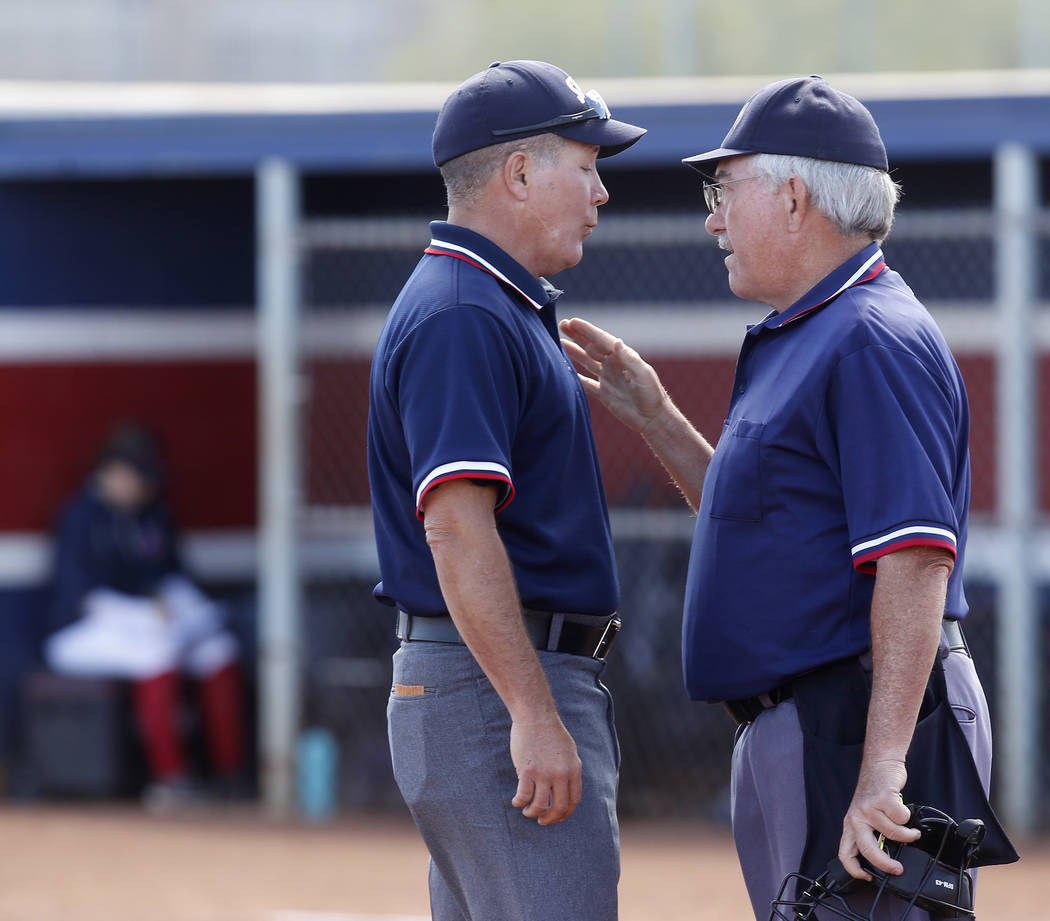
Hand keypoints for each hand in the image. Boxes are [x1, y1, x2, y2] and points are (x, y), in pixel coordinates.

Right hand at [509, 715, 581, 825]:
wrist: (536, 716)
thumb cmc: (551, 732)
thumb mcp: (569, 751)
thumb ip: (569, 769)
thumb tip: (565, 788)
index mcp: (574, 769)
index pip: (573, 800)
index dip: (565, 813)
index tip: (557, 817)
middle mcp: (561, 774)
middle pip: (558, 807)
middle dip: (550, 819)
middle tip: (542, 821)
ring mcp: (544, 773)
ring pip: (539, 805)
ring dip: (533, 813)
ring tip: (527, 812)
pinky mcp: (527, 771)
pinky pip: (524, 796)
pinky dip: (519, 802)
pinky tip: (517, 801)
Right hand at [559, 317, 667, 433]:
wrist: (653, 419)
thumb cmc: (652, 395)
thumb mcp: (643, 374)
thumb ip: (629, 358)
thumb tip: (616, 341)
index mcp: (622, 358)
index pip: (601, 340)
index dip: (586, 331)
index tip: (573, 322)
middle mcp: (613, 365)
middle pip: (591, 347)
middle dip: (577, 336)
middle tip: (563, 324)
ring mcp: (608, 379)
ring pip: (587, 362)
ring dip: (574, 351)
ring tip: (560, 341)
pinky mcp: (604, 394)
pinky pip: (587, 383)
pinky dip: (576, 377)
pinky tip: (567, 371)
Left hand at [838, 759, 920, 879]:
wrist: (880, 765)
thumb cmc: (875, 792)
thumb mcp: (866, 815)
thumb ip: (871, 833)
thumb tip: (886, 858)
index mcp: (851, 824)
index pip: (845, 853)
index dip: (854, 870)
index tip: (867, 878)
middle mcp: (857, 817)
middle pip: (868, 850)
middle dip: (885, 864)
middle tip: (898, 869)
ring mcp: (869, 807)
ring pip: (893, 833)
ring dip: (907, 835)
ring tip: (911, 832)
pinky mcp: (883, 798)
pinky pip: (901, 818)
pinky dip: (908, 818)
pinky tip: (905, 812)